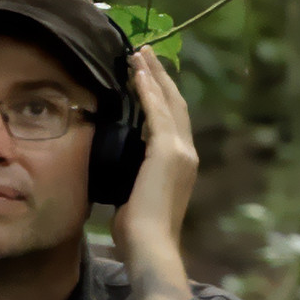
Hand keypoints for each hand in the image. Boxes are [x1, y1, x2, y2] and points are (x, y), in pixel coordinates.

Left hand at [112, 45, 197, 255]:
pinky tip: (137, 74)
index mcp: (180, 165)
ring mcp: (181, 151)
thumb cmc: (137, 231)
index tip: (145, 77)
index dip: (160, 96)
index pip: (171, 121)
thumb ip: (130, 175)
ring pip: (168, 102)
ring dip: (153, 76)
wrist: (149, 245)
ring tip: (139, 54)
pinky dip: (148, 90)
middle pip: (174, 104)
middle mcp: (187, 153)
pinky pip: (157, 112)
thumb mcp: (132, 195)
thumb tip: (112, 165)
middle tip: (144, 53)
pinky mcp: (169, 151)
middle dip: (159, 77)